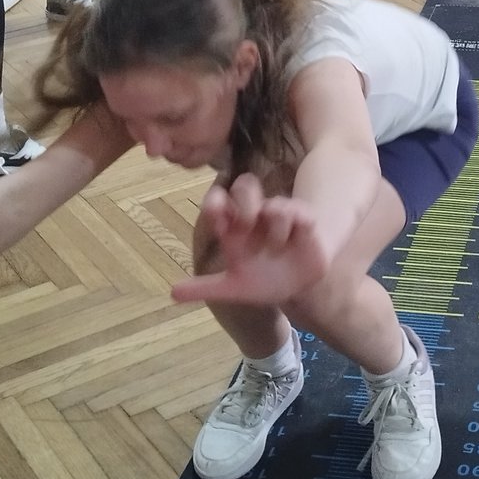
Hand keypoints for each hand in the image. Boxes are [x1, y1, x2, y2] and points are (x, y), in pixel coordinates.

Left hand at [172, 176, 329, 307]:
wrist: (296, 289)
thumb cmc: (262, 281)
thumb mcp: (233, 288)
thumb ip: (204, 288)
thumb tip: (172, 293)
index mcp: (234, 227)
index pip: (220, 202)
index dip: (215, 203)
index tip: (214, 213)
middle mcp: (256, 216)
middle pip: (246, 185)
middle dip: (244, 202)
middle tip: (243, 226)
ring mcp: (281, 217)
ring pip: (276, 203)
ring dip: (273, 224)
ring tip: (275, 248)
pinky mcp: (306, 222)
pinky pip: (302, 213)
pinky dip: (297, 225)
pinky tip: (294, 241)